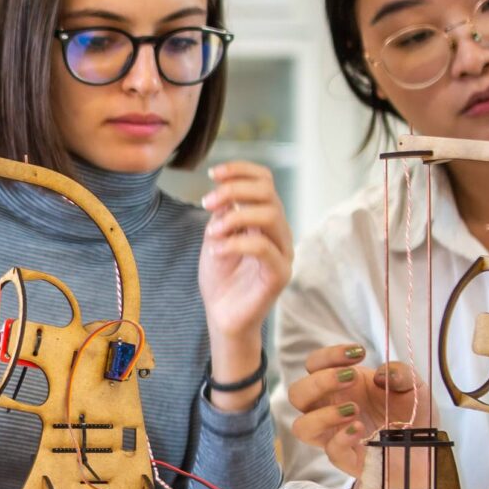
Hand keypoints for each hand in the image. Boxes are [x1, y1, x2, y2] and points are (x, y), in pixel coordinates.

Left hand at [197, 162, 293, 342]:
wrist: (222, 317)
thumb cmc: (220, 279)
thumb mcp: (215, 237)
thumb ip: (223, 214)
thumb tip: (225, 191)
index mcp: (264, 220)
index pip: (265, 181)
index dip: (241, 171)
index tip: (213, 173)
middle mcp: (278, 232)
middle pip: (268, 192)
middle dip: (233, 190)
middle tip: (205, 203)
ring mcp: (283, 252)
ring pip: (270, 215)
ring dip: (234, 218)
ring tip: (211, 232)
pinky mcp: (280, 274)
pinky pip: (264, 248)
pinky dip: (235, 243)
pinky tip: (216, 252)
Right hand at [283, 344, 421, 476]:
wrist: (425, 448)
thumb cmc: (411, 415)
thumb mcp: (413, 387)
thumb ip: (402, 374)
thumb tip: (382, 373)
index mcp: (339, 385)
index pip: (314, 365)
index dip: (329, 356)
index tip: (358, 352)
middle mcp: (328, 408)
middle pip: (297, 393)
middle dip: (320, 382)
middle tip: (351, 377)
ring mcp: (333, 435)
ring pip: (301, 427)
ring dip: (323, 415)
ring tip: (353, 409)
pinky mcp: (345, 458)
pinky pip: (330, 450)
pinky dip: (342, 438)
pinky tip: (361, 429)